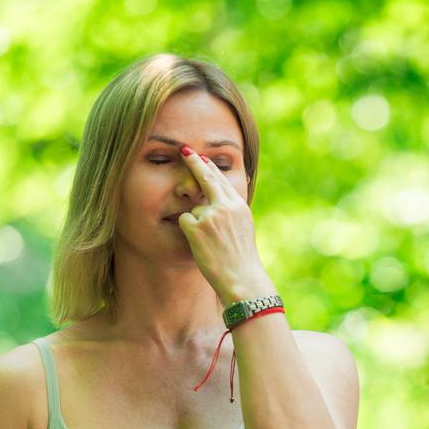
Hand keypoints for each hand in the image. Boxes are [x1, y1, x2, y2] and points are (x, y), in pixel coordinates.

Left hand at [175, 147, 275, 304]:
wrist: (241, 278)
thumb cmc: (242, 259)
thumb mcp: (244, 228)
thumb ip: (232, 211)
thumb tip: (221, 198)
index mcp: (239, 206)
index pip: (222, 180)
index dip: (210, 167)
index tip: (202, 157)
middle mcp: (226, 206)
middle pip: (206, 178)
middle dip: (195, 163)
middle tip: (184, 150)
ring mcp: (211, 215)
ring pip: (194, 209)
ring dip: (197, 224)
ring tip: (211, 244)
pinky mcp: (197, 228)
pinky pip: (185, 221)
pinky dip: (188, 233)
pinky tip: (201, 245)